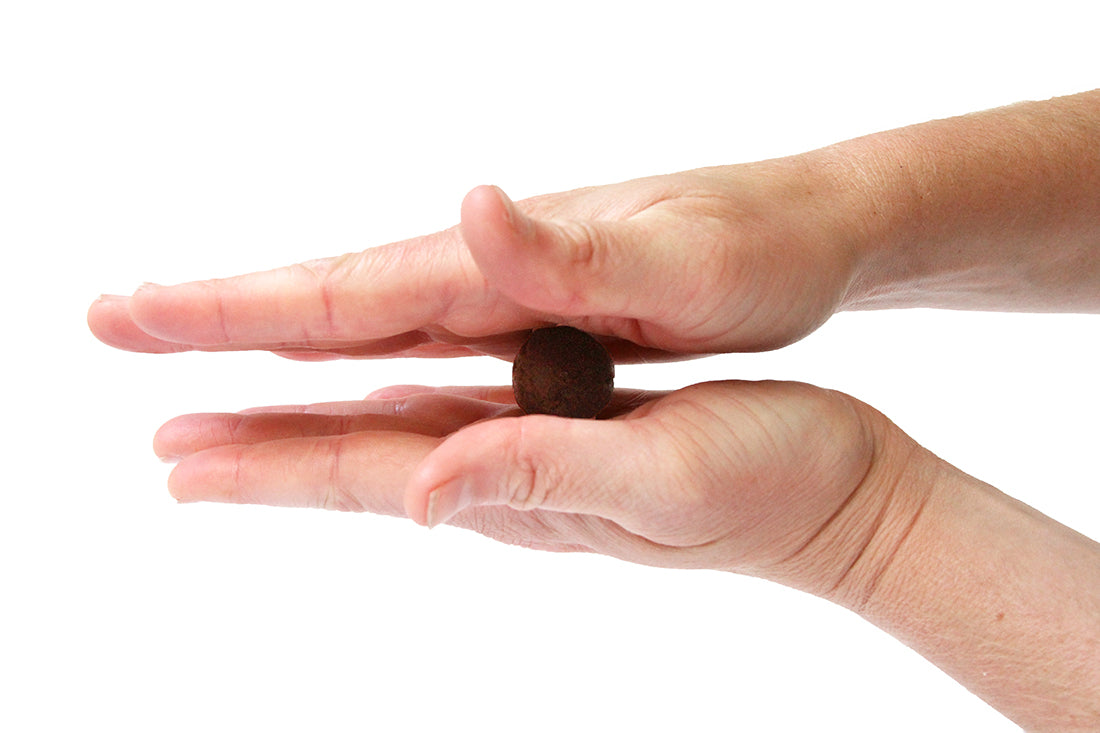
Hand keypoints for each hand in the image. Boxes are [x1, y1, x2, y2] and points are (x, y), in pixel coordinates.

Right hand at [88, 159, 863, 360]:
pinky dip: (351, 352)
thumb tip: (467, 207)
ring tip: (189, 348)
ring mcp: (502, 289)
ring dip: (271, 335)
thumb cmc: (753, 250)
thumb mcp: (682, 261)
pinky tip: (327, 366)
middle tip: (111, 321)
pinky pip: (417, 339)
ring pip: (363, 318)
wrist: (802, 231)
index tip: (135, 315)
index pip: (344, 290)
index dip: (237, 309)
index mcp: (500, 261)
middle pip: (328, 298)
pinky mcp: (528, 313)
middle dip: (218, 314)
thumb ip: (573, 251)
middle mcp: (484, 267)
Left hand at [157, 380, 907, 591]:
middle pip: (362, 464)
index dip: (270, 464)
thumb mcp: (658, 474)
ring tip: (253, 432)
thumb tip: (422, 493)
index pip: (366, 474)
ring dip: (320, 435)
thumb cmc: (770, 483)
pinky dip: (405, 413)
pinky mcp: (581, 440)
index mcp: (521, 487)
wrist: (842, 496)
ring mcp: (545, 466)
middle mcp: (515, 483)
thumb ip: (541, 474)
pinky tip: (390, 409)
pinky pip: (466, 423)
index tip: (180, 460)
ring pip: (402, 441)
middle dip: (265, 455)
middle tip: (175, 449)